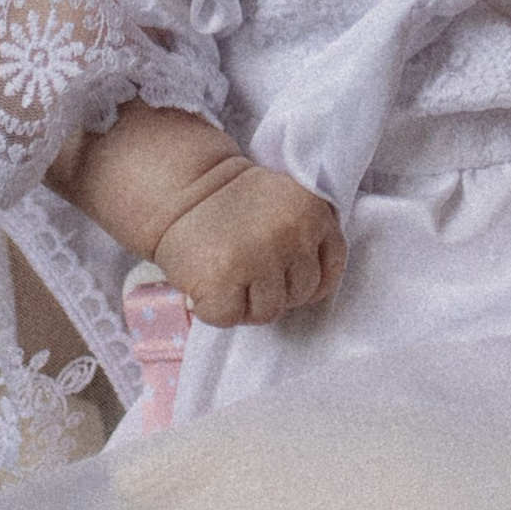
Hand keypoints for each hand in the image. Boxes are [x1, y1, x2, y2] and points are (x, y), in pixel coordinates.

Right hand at [154, 167, 344, 327]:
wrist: (181, 191)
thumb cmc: (233, 204)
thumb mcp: (287, 203)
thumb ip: (310, 234)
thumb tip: (316, 287)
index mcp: (312, 212)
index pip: (329, 272)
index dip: (305, 281)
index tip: (283, 275)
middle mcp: (291, 234)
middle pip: (299, 296)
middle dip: (274, 290)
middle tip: (246, 266)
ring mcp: (258, 258)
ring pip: (268, 313)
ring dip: (245, 303)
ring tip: (227, 272)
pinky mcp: (222, 279)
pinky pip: (229, 318)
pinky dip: (214, 309)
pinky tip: (207, 281)